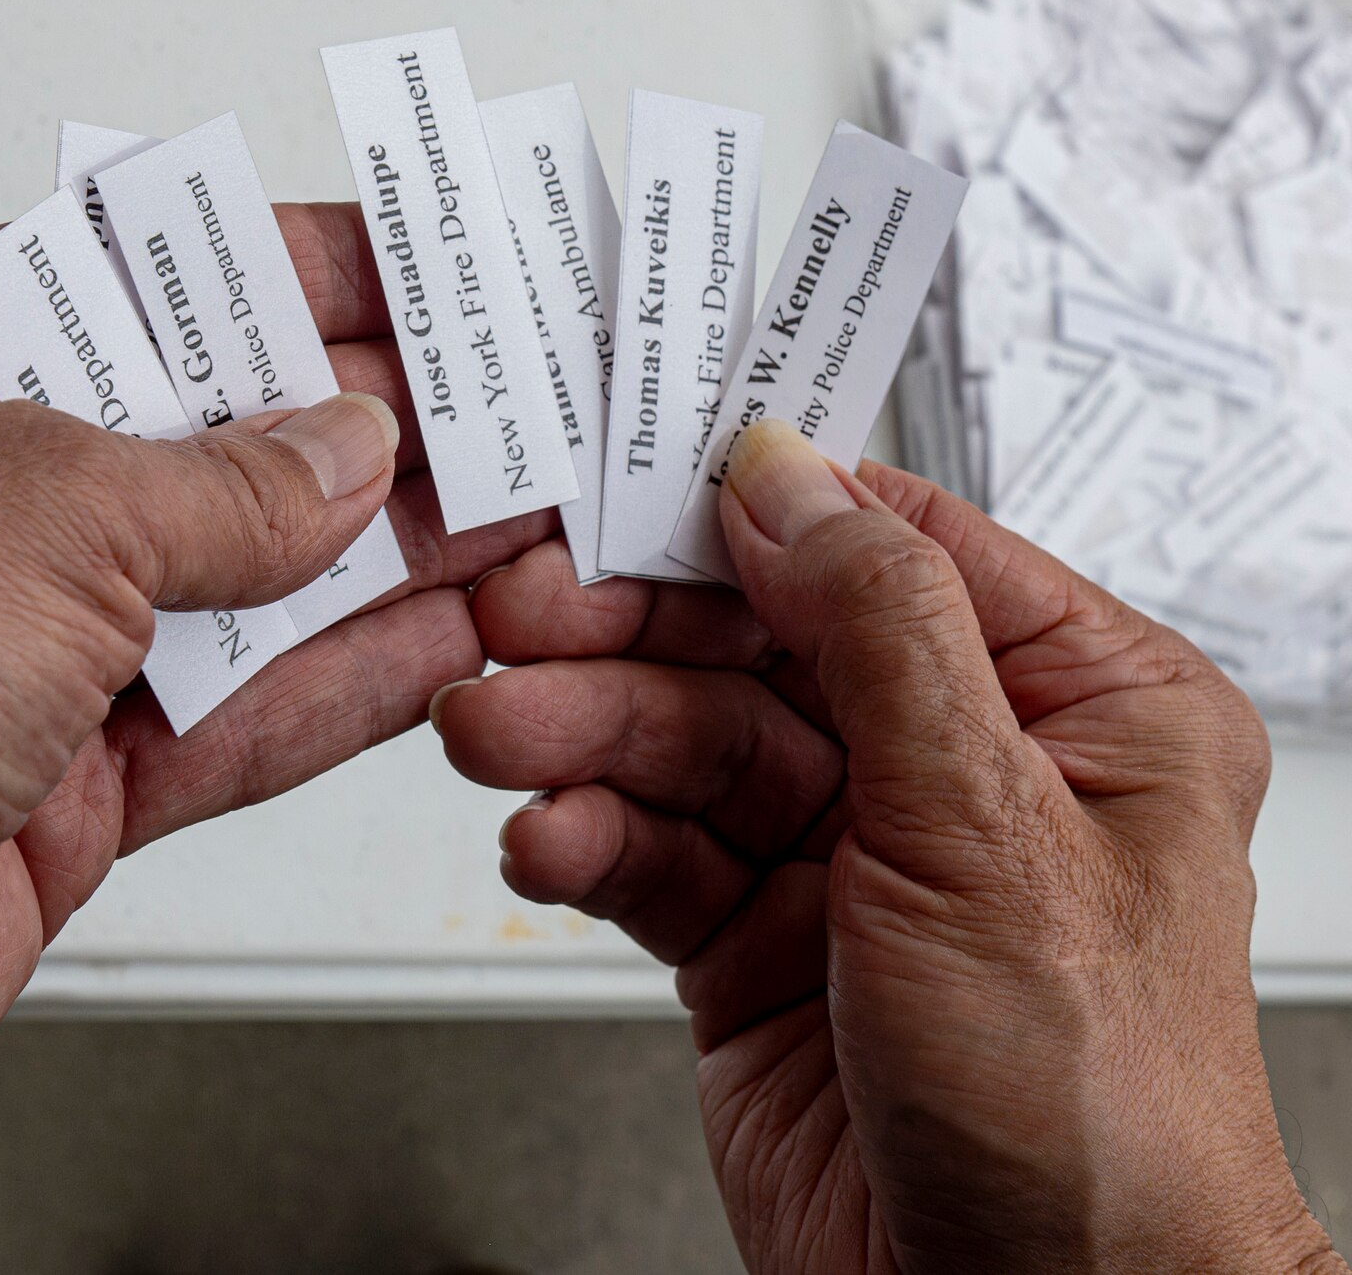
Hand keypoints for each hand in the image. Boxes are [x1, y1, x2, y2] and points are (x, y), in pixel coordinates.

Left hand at [0, 204, 549, 1200]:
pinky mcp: (56, 779)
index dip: (285, 270)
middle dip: (357, 423)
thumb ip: (221, 485)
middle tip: (499, 401)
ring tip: (514, 512)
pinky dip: (342, 680)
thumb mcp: (37, 508)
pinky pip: (230, 713)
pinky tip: (443, 638)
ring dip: (377, 556)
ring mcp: (6, 645)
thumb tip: (342, 454)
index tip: (414, 268)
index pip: (131, 274)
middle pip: (198, 434)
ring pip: (233, 583)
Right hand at [435, 420, 1340, 1271]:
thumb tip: (793, 482)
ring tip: (501, 740)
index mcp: (1079, 709)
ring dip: (583, 740)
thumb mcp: (994, 831)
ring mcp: (850, 859)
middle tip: (520, 626)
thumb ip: (882, 634)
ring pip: (688, 750)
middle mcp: (960, 772)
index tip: (631, 483)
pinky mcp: (758, 942)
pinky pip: (656, 855)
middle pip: (760, 649)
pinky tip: (549, 845)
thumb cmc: (1097, 1116)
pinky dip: (592, 844)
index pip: (896, 552)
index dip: (759, 513)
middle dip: (631, 641)